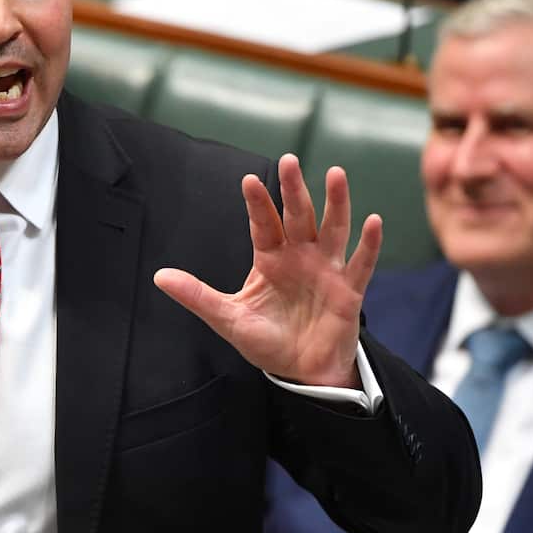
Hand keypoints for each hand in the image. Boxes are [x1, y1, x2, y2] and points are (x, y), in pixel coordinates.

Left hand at [154, 154, 380, 387]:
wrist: (301, 373)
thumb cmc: (268, 341)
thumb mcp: (228, 318)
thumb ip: (197, 296)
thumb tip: (158, 276)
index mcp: (270, 259)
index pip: (263, 224)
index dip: (258, 203)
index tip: (249, 180)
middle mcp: (300, 256)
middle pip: (298, 216)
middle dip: (294, 190)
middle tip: (289, 160)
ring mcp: (327, 270)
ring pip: (333, 229)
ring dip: (336, 202)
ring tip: (336, 174)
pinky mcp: (348, 291)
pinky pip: (361, 264)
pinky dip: (369, 243)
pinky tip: (374, 220)